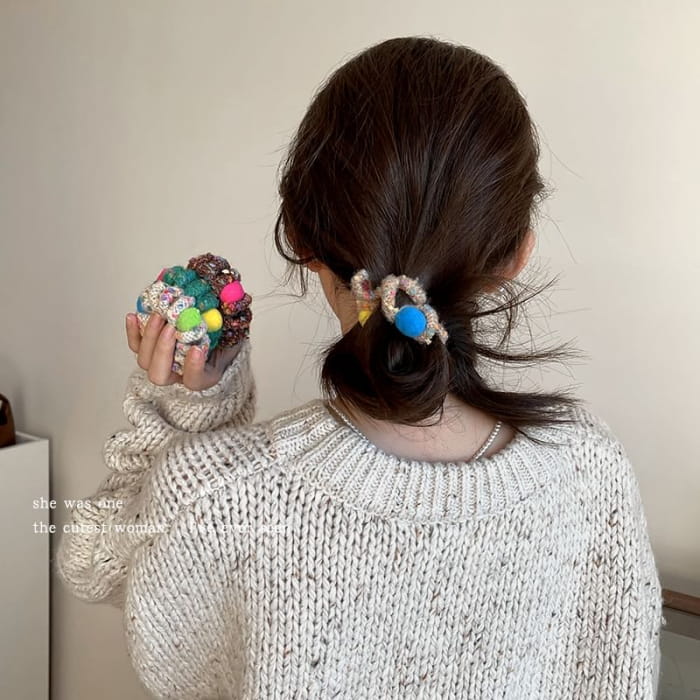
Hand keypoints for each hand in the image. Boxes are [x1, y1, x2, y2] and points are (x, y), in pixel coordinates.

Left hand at [125, 313, 242, 390]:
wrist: (214, 335)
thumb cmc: (226, 336)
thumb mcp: (236, 330)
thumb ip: (236, 321)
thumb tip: (234, 298)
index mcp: (203, 376)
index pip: (194, 379)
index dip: (193, 366)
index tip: (198, 348)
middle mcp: (178, 375)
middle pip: (160, 374)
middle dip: (163, 350)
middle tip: (171, 327)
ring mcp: (161, 364)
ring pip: (144, 360)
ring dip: (150, 337)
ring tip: (159, 315)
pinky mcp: (149, 350)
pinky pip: (136, 345)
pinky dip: (133, 331)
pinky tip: (134, 315)